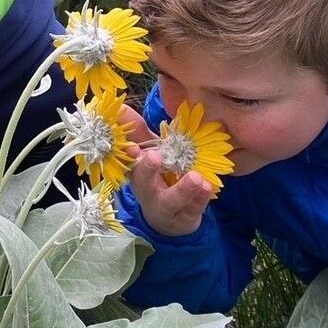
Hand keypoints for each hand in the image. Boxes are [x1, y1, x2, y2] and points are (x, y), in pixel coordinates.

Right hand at [121, 106, 213, 236]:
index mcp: (135, 173)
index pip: (128, 163)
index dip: (127, 155)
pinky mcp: (184, 218)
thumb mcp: (147, 155)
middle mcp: (146, 192)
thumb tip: (120, 106)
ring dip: (182, 189)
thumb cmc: (158, 179)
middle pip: (143, 183)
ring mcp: (165, 207)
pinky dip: (200, 199)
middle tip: (155, 156)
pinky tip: (208, 187)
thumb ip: (136, 131)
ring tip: (196, 177)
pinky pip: (192, 209)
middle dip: (148, 170)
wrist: (169, 221)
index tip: (131, 147)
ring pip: (171, 201)